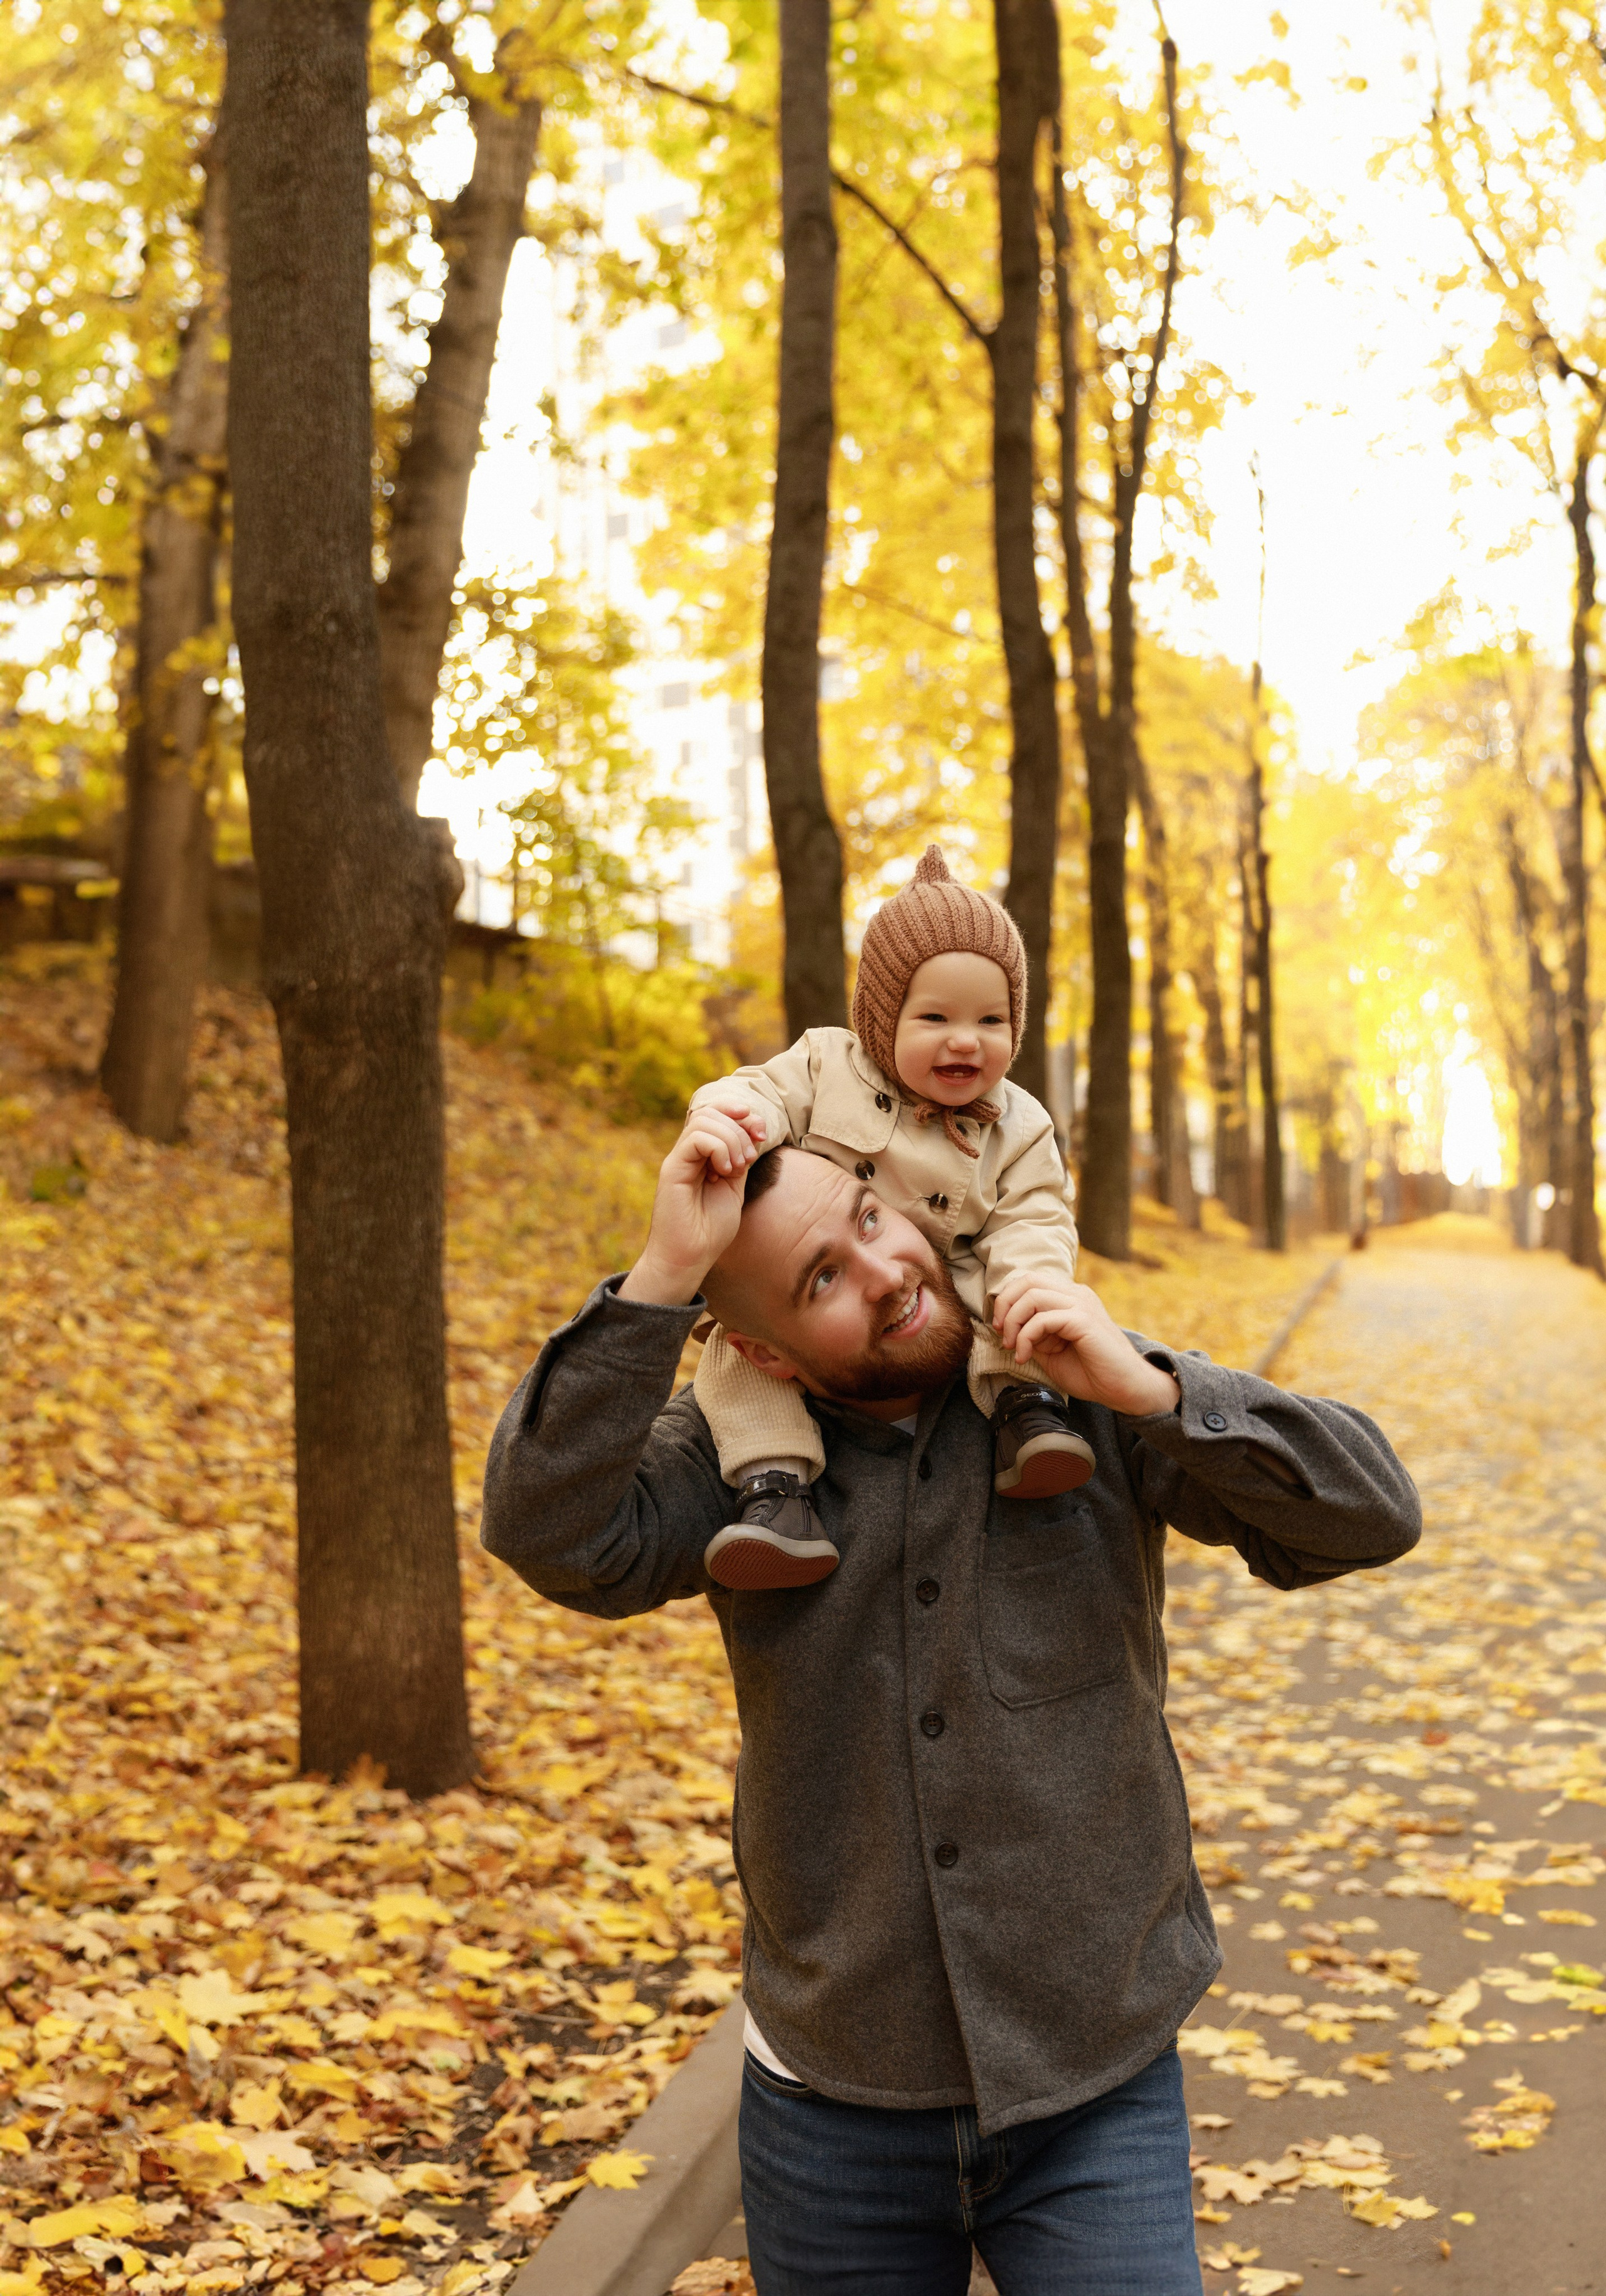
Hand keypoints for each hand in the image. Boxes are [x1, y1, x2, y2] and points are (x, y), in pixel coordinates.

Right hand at [620, 1110, 758, 1305]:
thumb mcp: (735, 1187)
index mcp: (702, 1155)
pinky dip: (719, 1148)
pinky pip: (696, 1138)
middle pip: (712, 1111)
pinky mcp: (672, 1169)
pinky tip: (725, 1171)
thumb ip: (740, 1159)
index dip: (741, 1113)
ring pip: (704, 1120)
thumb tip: (751, 1132)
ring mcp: (679, 1159)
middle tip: (750, 1157)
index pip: (716, 1113)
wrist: (688, 1258)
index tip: (762, 1132)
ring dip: (732, 1139)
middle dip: (740, 1125)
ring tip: (738, 1167)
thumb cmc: (710, 1230)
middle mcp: (688, 1153)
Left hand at [991, 1273, 1180, 1416]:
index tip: (999, 1329)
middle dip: (1005, 1305)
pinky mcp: (1084, 1320)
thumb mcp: (1051, 1350)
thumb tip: (1004, 1327)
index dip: (1007, 1301)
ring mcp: (1082, 1305)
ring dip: (1013, 1323)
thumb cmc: (1091, 1372)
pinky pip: (1043, 1319)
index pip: (1029, 1281)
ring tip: (1012, 1348)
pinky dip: (1025, 1337)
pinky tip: (1024, 1357)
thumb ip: (1031, 1334)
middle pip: (1028, 1280)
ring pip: (1032, 1296)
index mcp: (1071, 1297)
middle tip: (1000, 1334)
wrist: (1125, 1389)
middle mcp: (1077, 1294)